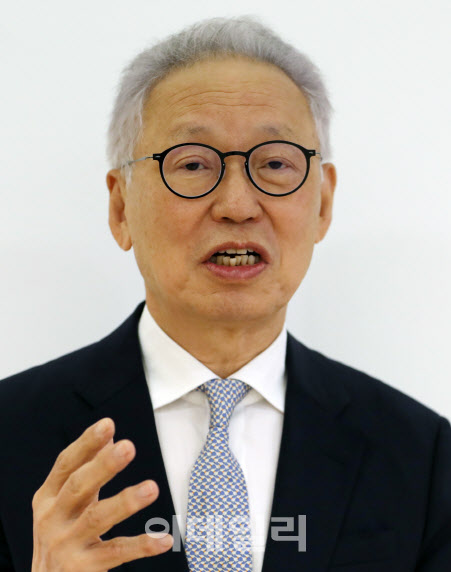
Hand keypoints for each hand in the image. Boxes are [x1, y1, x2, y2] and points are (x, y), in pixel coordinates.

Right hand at [31, 418, 172, 570]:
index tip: (108, 424)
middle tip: (128, 446)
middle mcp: (52, 519)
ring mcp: (65, 545)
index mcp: (47, 497)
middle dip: (103, 466)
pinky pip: (115, 553)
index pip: (66, 464)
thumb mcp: (65, 502)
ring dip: (125, 502)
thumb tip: (110, 438)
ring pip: (97, 519)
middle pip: (78, 487)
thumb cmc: (61, 533)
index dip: (86, 443)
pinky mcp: (81, 570)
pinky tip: (164, 539)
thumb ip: (86, 470)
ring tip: (152, 488)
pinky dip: (141, 546)